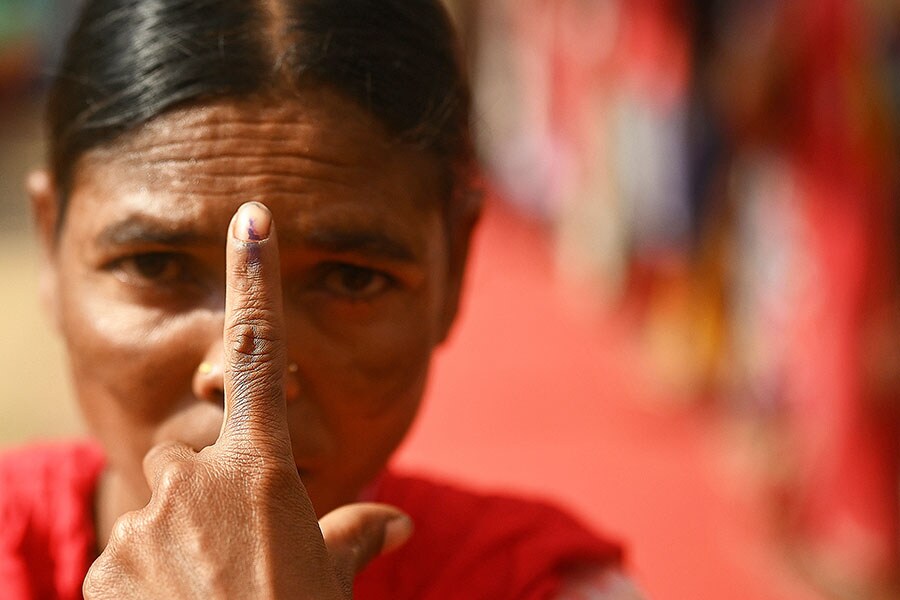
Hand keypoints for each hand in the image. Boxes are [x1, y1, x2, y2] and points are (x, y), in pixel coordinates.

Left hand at [83, 202, 412, 598]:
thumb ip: (355, 534)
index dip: (255, 278)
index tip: (250, 217)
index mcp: (264, 467)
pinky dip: (147, 577)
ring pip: (159, 508)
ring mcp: (147, 521)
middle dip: (209, 489)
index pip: (260, 351)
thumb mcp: (331, 579)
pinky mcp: (107, 563)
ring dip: (180, 539)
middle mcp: (198, 479)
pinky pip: (127, 553)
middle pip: (191, 456)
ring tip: (211, 590)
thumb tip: (395, 521)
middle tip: (238, 548)